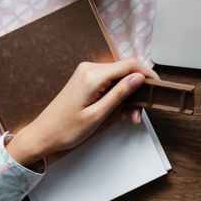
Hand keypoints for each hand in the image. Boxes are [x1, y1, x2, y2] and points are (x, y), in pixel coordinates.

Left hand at [6, 59, 157, 166]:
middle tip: (140, 113)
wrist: (42, 135)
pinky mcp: (86, 79)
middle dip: (137, 90)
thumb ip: (120, 94)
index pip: (129, 65)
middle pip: (125, 71)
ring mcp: (87, 73)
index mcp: (93, 75)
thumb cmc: (66, 129)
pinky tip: (120, 110)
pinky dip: (118, 94)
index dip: (147, 73)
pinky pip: (109, 81)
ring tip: (130, 116)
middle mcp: (90, 68)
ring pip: (119, 77)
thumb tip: (139, 77)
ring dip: (128, 94)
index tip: (158, 87)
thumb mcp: (98, 115)